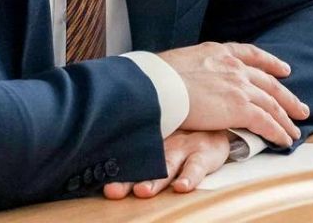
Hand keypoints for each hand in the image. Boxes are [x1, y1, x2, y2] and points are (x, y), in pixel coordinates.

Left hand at [104, 130, 229, 198]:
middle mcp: (161, 144)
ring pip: (166, 165)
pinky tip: (181, 187)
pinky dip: (189, 177)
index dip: (112, 169)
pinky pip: (196, 166)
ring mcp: (182, 148)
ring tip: (143, 191)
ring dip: (154, 180)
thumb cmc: (180, 134)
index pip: (127, 156)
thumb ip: (138, 152)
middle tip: (113, 190)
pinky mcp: (202, 153)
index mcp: (147, 142)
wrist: (213, 121)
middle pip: (142, 163)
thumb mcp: (158, 139)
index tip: (99, 183)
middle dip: (127, 178)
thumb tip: (105, 173)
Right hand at [157, 42, 307, 146]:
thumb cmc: (156, 78)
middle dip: (287, 97)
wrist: (157, 86)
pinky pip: (267, 122)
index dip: (271, 63)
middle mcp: (233, 67)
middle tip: (300, 108)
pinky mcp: (240, 109)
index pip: (251, 55)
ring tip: (295, 131)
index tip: (283, 70)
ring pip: (272, 105)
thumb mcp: (178, 62)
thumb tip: (184, 79)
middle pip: (269, 83)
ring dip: (286, 120)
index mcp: (218, 52)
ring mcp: (239, 87)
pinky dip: (278, 132)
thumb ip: (192, 69)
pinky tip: (284, 141)